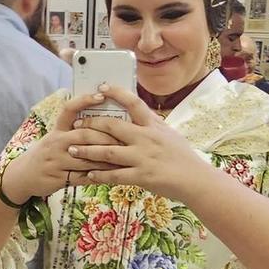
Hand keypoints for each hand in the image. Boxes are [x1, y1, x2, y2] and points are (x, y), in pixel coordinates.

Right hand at [2, 96, 120, 201]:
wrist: (23, 176)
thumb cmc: (46, 154)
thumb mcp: (55, 137)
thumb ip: (74, 130)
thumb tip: (101, 119)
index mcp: (56, 129)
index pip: (69, 109)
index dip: (84, 100)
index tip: (101, 95)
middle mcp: (56, 142)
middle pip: (84, 135)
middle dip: (106, 136)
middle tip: (126, 136)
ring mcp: (56, 160)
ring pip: (86, 157)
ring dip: (106, 158)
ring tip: (125, 156)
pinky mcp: (58, 178)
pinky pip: (82, 177)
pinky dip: (98, 176)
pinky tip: (113, 176)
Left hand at [69, 85, 219, 202]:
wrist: (196, 180)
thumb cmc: (183, 157)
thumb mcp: (169, 134)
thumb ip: (152, 123)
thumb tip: (139, 110)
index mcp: (153, 125)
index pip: (133, 102)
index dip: (116, 93)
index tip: (101, 88)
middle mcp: (146, 138)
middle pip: (112, 126)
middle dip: (90, 125)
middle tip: (76, 125)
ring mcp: (143, 157)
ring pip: (107, 151)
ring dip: (86, 150)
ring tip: (72, 149)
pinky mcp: (141, 176)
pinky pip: (114, 175)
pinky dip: (99, 175)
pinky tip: (88, 175)